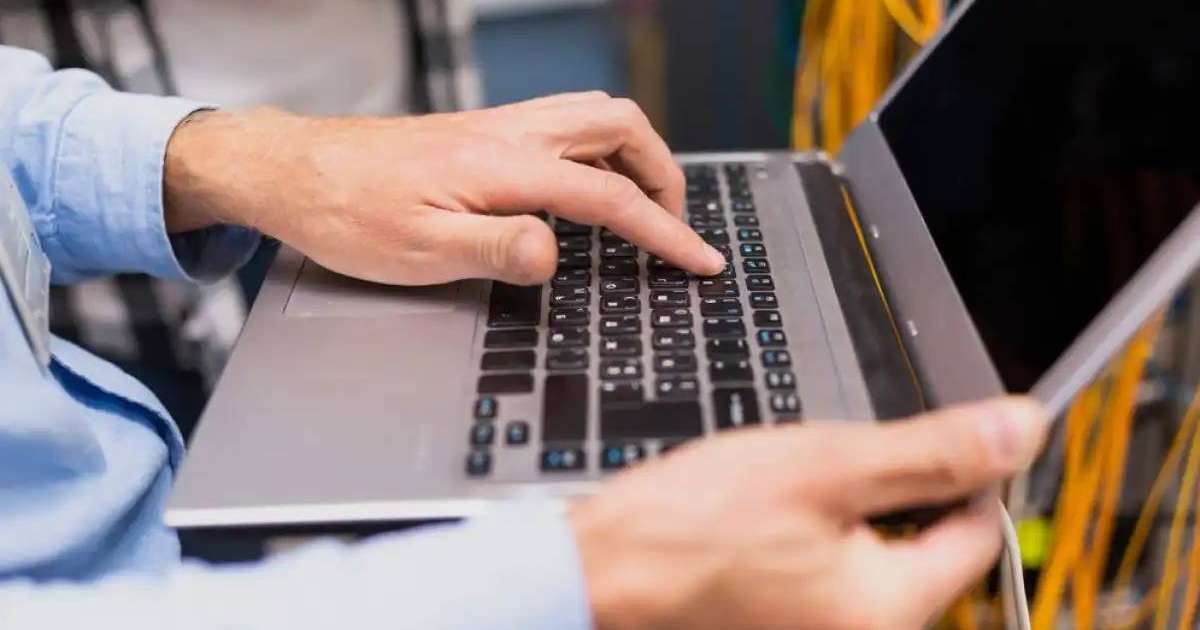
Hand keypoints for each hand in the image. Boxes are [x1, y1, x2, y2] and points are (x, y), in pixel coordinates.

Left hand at [163, 93, 726, 284]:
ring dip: (635, 156)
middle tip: (675, 226)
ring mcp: (498, 127)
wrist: (295, 171)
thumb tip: (555, 254)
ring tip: (643, 205)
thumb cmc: (346, 213)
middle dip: (664, 175)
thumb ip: (494, 250)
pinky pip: (563, 126)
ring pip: (594, 117)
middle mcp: (509, 134)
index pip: (609, 199)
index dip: (664, 233)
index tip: (701, 261)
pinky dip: (598, 153)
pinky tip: (584, 190)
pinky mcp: (483, 133)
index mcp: (503, 168)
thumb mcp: (416, 251)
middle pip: (619, 127)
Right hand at [570, 397, 1048, 629]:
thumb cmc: (691, 525)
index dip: (958, 475)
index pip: (977, 533)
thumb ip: (931, 452)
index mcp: (888, 609)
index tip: (918, 443)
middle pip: (927, 554)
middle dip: (893, 500)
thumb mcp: (823, 466)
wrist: (603, 572)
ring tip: (789, 499)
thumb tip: (1019, 429)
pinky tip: (774, 529)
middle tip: (830, 470)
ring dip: (853, 522)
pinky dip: (820, 548)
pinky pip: (837, 586)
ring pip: (878, 565)